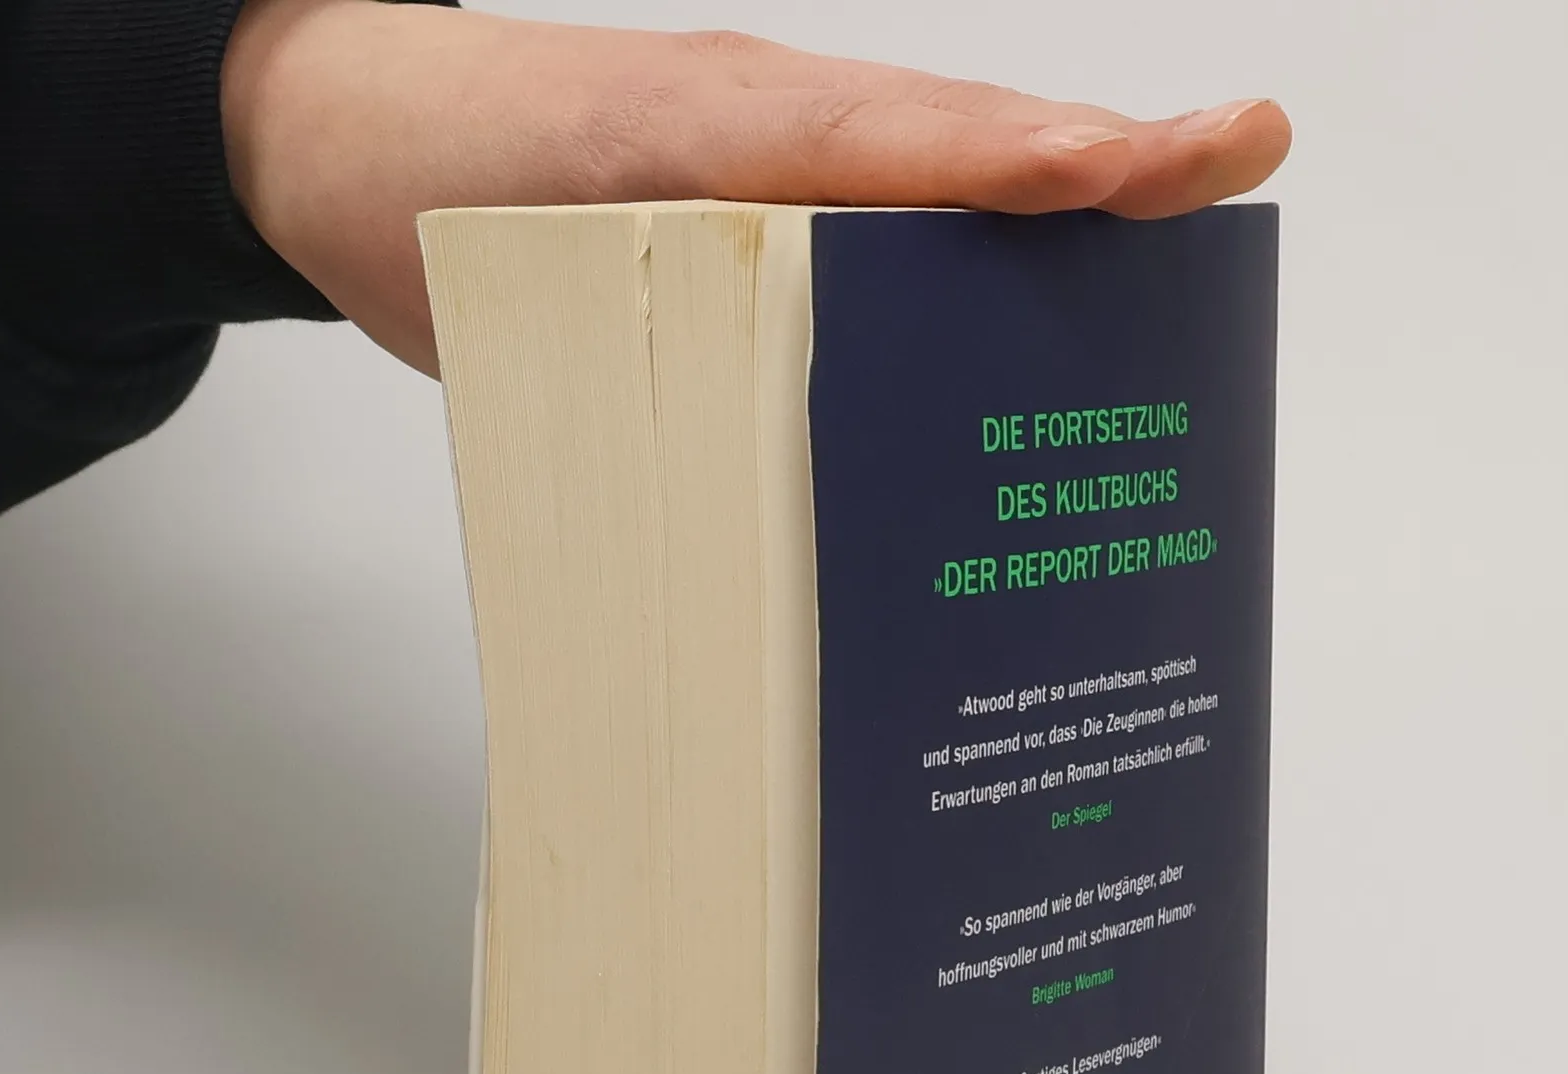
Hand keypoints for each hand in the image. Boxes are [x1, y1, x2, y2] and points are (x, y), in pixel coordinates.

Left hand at [223, 3, 1291, 374]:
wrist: (344, 164)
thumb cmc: (441, 171)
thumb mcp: (549, 222)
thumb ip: (674, 277)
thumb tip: (810, 403)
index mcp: (759, 125)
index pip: (938, 138)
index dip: (1067, 161)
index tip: (1203, 158)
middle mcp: (791, 169)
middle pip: (976, 193)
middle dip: (1105, 227)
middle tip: (1222, 265)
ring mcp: (779, 223)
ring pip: (931, 265)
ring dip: (1031, 317)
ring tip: (1135, 403)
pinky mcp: (750, 285)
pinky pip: (858, 320)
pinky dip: (927, 367)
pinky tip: (959, 455)